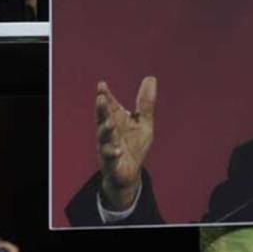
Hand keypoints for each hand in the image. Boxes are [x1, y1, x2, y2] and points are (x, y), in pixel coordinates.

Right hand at [96, 77, 156, 210]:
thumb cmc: (134, 145)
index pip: (109, 106)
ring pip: (104, 138)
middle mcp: (109, 132)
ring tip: (110, 123)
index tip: (102, 85)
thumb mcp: (144, 122)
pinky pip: (110, 158)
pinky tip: (118, 151)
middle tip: (101, 98)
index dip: (105, 95)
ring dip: (105, 130)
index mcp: (116, 120)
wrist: (129, 173)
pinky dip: (113, 153)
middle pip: (103, 119)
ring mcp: (108, 147)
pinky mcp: (111, 163)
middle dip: (101, 109)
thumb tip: (151, 77)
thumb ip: (145, 103)